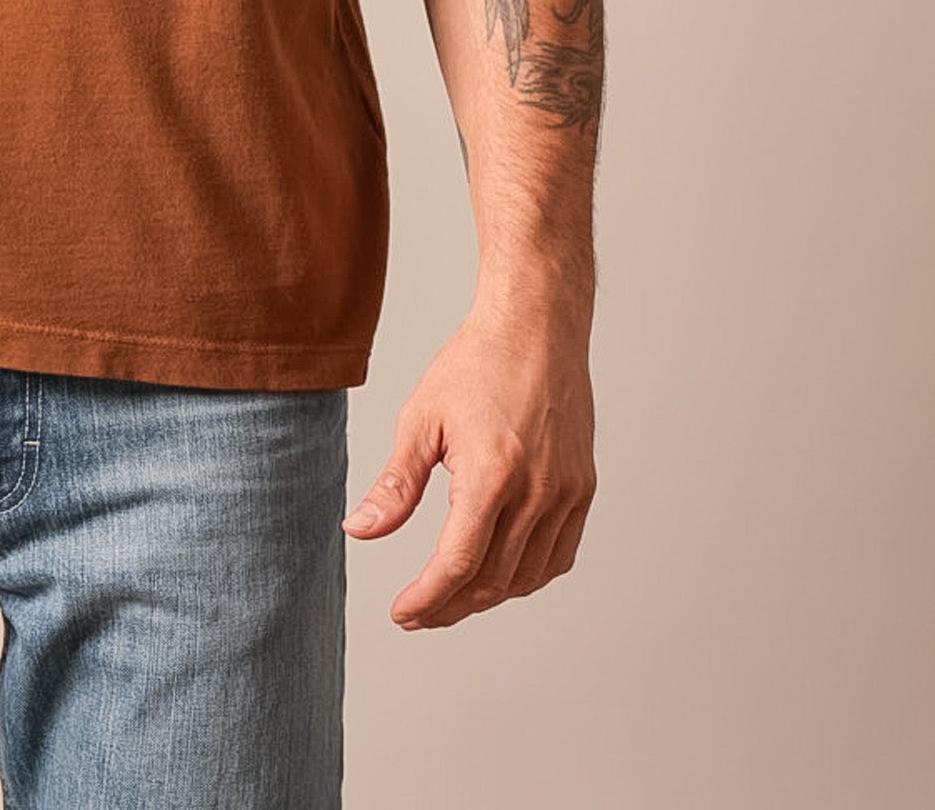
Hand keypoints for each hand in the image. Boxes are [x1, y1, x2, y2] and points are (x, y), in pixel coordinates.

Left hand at [342, 306, 594, 628]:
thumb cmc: (477, 364)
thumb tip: (360, 530)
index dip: (426, 599)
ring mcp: (566, 493)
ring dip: (486, 596)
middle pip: (491, 580)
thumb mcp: (421, 418)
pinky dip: (527, 576)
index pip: (457, 564)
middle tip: (418, 611)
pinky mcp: (582, 489)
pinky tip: (499, 573)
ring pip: (527, 576)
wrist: (536, 328)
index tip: (402, 613)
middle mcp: (536, 492)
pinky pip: (558, 556)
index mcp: (491, 475)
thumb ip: (395, 484)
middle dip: (450, 605)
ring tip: (450, 596)